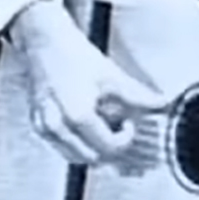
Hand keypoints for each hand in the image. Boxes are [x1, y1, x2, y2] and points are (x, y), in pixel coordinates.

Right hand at [12, 1, 171, 165]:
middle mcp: (58, 127)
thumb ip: (138, 95)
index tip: (130, 123)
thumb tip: (160, 104)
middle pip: (93, 157)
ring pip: (75, 157)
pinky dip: (77, 144)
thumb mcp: (110, 75)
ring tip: (103, 126)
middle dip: (110, 148)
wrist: (45, 42)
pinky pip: (61, 147)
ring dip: (93, 149)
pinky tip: (87, 125)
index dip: (126, 138)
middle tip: (120, 128)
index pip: (109, 147)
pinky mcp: (38, 125)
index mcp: (78, 116)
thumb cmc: (72, 54)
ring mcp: (45, 128)